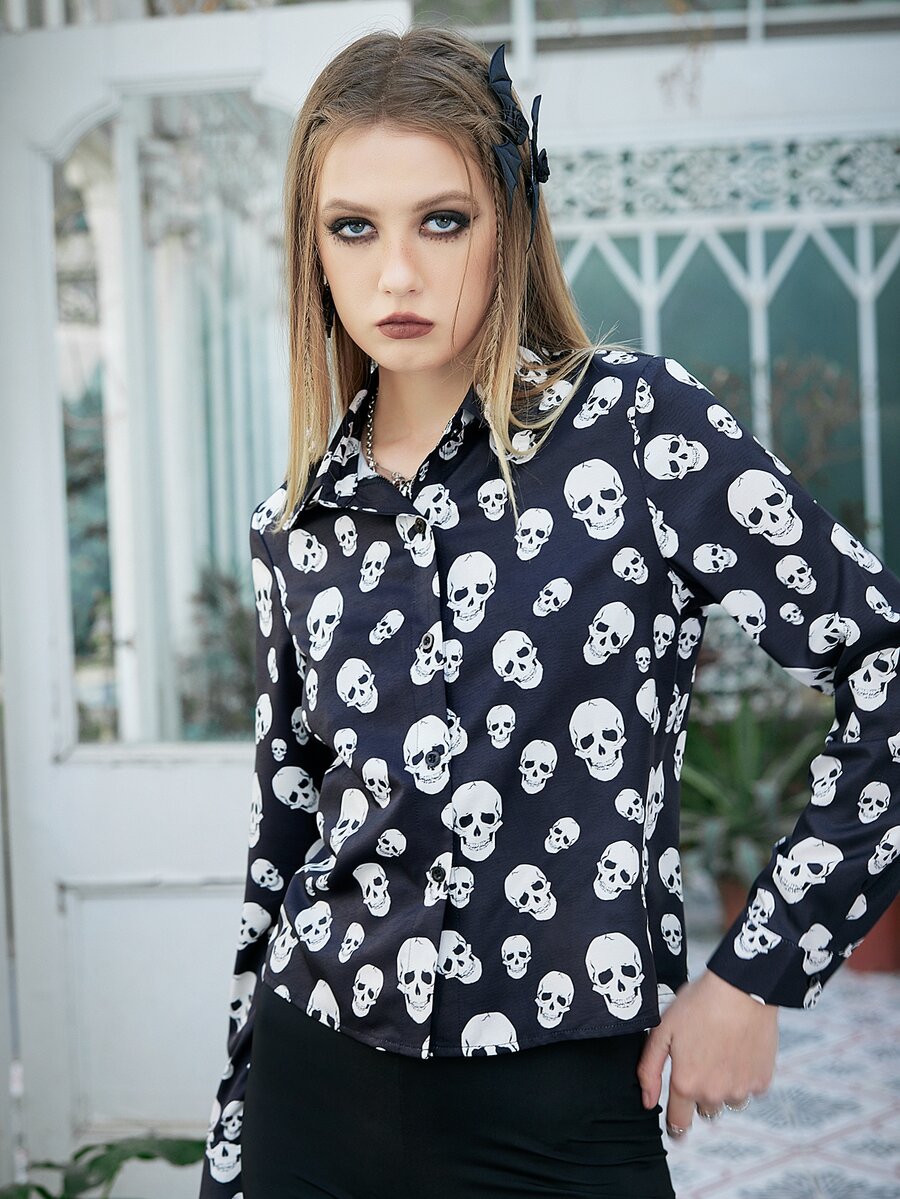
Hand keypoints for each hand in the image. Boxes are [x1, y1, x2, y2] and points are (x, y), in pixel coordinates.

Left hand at [636, 968, 777, 1137]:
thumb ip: (650, 1069)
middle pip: (704, 1109)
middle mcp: (713, 1094)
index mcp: (686, 1083)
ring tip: (720, 1052)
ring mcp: (740, 1090)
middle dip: (700, 1093)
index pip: (678, 1124)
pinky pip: (749, 1089)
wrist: (741, 989)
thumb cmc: (700, 1004)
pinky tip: (738, 1050)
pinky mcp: (762, 1082)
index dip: (675, 1123)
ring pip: (727, 1101)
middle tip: (701, 1061)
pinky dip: (744, 1075)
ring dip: (723, 1086)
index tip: (676, 1120)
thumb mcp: (663, 1030)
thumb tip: (648, 1101)